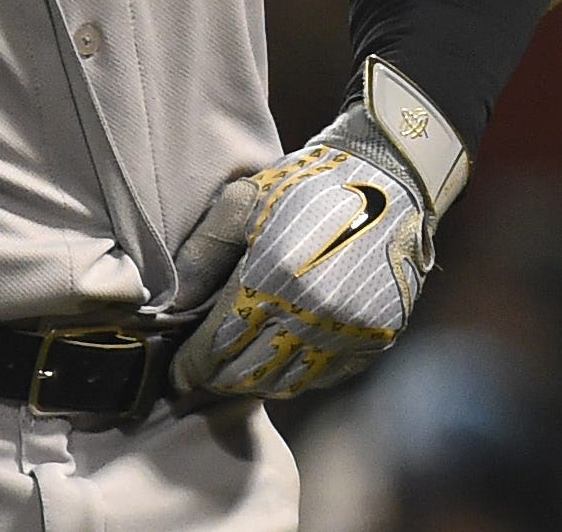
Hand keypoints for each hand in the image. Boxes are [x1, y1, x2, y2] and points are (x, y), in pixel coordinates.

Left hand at [168, 57, 467, 400]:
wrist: (389, 178)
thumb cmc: (307, 182)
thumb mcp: (243, 201)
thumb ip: (202, 253)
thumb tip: (171, 303)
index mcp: (274, 279)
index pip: (219, 345)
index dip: (191, 365)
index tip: (174, 373)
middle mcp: (314, 316)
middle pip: (250, 373)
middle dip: (218, 378)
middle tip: (198, 374)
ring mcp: (349, 333)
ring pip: (288, 382)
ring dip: (255, 382)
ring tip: (234, 369)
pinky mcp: (377, 339)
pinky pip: (325, 377)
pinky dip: (298, 375)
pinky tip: (280, 359)